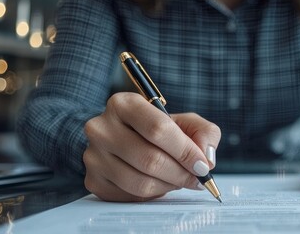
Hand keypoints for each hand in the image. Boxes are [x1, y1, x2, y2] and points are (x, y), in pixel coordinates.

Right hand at [83, 92, 220, 201]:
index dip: (185, 150)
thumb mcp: (185, 122)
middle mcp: (101, 128)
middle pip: (149, 158)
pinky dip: (153, 194)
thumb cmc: (158, 131)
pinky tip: (160, 184)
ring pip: (140, 182)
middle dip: (181, 173)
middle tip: (196, 178)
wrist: (125, 141)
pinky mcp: (94, 181)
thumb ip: (204, 133)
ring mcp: (93, 156)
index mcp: (123, 104)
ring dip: (169, 185)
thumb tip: (206, 157)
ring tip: (179, 180)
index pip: (158, 128)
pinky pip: (131, 196)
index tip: (202, 165)